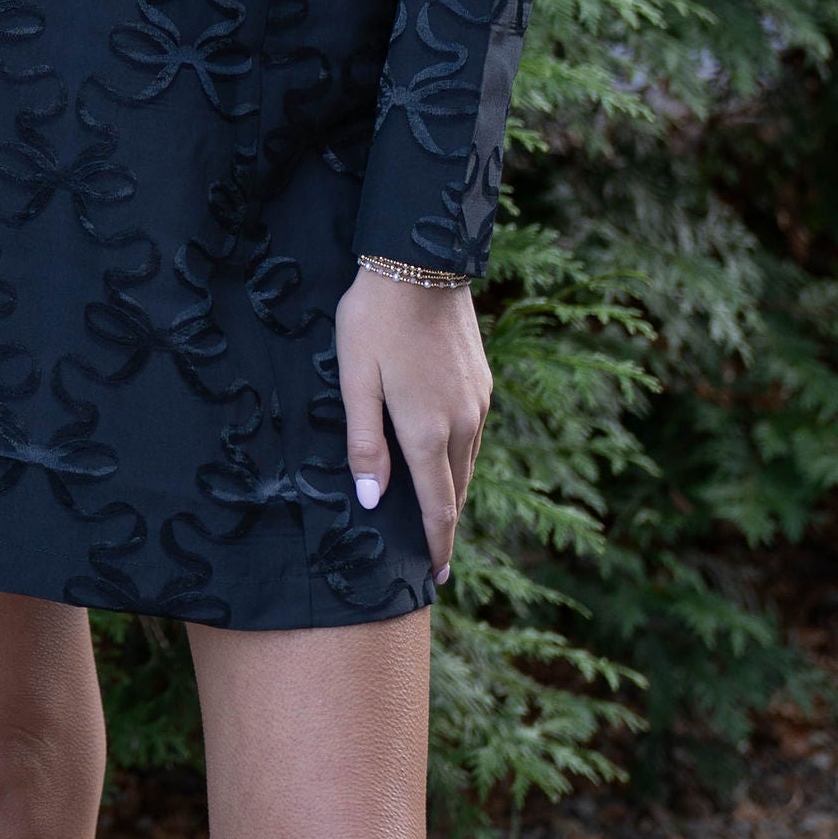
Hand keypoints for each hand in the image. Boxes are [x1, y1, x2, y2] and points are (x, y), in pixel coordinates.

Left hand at [333, 269, 490, 586]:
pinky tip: (446, 462)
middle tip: (434, 561)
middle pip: (456, 492)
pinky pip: (473, 437)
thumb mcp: (354, 379)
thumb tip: (374, 501)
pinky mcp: (483, 382)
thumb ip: (364, 442)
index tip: (435, 578)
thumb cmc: (374, 319)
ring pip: (468, 465)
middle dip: (445, 529)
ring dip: (453, 495)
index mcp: (427, 431)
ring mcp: (478, 402)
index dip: (436, 546)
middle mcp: (462, 424)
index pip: (438, 508)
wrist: (422, 260)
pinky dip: (460, 461)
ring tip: (439, 521)